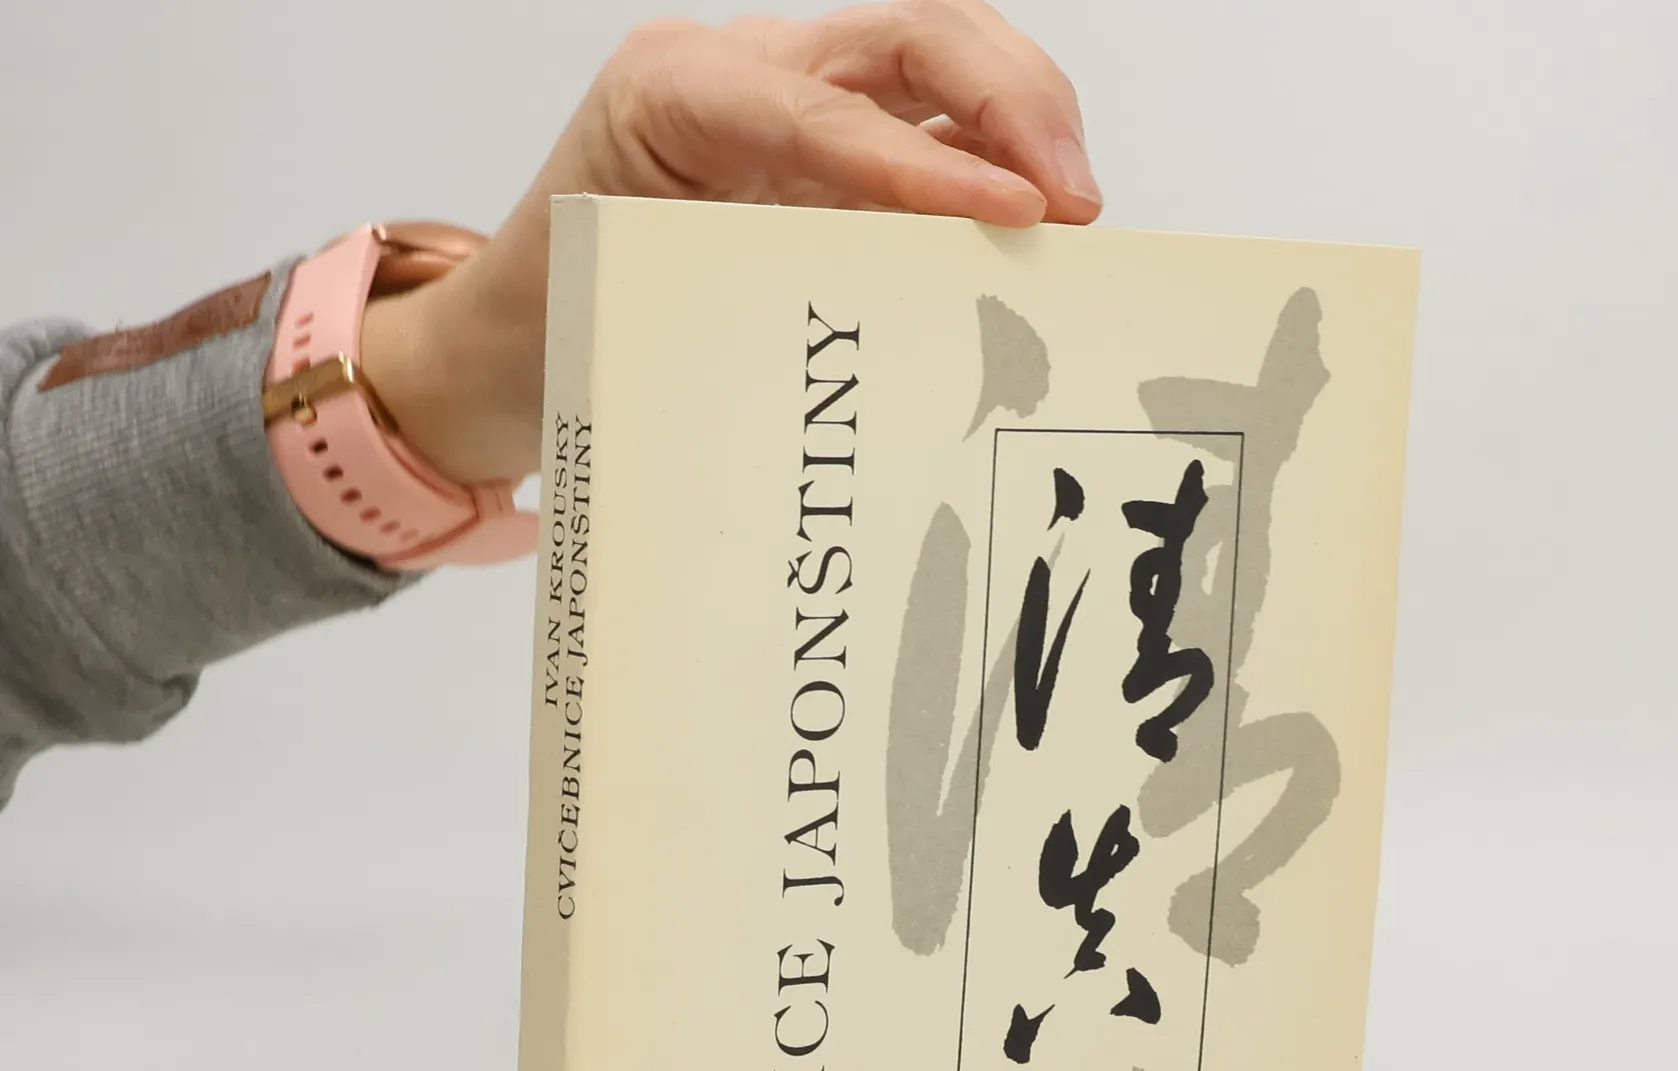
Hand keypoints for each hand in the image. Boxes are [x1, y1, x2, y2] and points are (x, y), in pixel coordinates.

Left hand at [358, 1, 1098, 488]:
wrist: (522, 345)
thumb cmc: (564, 331)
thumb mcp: (639, 320)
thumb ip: (753, 306)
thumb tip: (889, 350)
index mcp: (675, 92)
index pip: (826, 109)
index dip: (929, 158)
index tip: (1014, 210)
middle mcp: (748, 74)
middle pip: (915, 34)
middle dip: (1013, 100)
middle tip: (1074, 201)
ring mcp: (801, 105)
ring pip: (944, 66)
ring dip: (1027, 123)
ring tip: (1076, 212)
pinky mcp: (838, 153)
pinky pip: (940, 135)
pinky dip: (1002, 171)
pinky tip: (1040, 228)